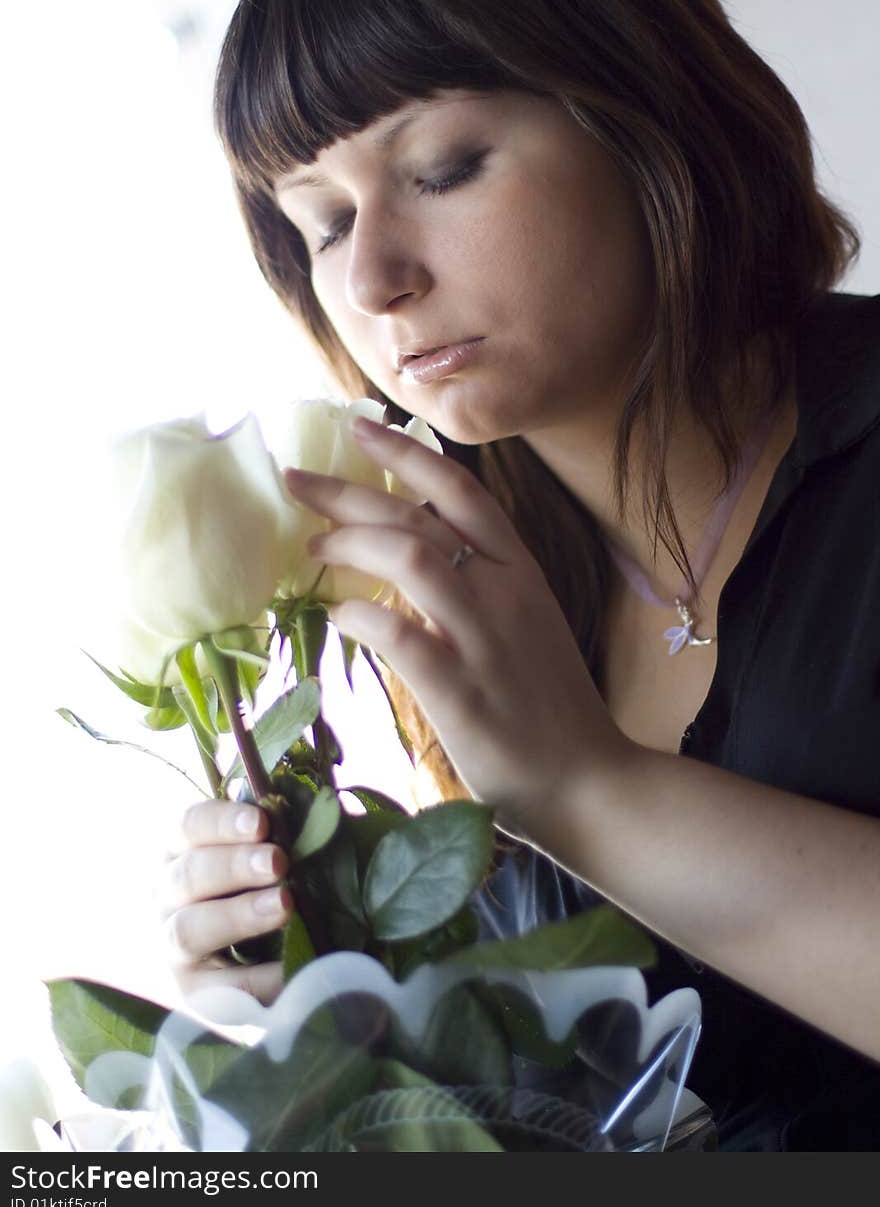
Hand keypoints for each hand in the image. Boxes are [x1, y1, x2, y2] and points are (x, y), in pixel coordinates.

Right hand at [158, 799, 291, 1003]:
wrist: (240, 966)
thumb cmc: (259, 892)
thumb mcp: (262, 862)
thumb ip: (279, 839)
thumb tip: (318, 815)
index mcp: (182, 852)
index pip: (190, 826)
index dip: (223, 821)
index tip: (262, 822)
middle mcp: (167, 897)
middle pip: (189, 875)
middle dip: (235, 865)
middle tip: (278, 862)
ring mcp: (173, 948)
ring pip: (189, 929)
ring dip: (237, 914)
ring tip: (283, 905)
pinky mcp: (193, 993)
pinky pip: (218, 988)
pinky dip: (256, 977)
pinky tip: (290, 967)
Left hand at [284, 416, 630, 835]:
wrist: (591, 780)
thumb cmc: (547, 706)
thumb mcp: (523, 624)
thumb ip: (475, 587)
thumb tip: (406, 555)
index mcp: (520, 571)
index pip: (459, 490)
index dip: (406, 453)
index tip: (358, 426)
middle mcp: (504, 592)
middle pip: (418, 517)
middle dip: (350, 491)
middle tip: (298, 481)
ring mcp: (484, 640)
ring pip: (410, 557)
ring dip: (351, 543)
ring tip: (314, 547)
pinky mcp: (461, 692)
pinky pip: (399, 634)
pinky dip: (359, 615)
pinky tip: (339, 617)